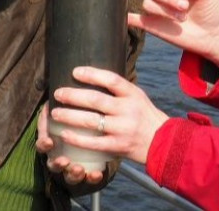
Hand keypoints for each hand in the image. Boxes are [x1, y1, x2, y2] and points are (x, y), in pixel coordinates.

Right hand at [36, 103, 104, 184]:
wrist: (94, 134)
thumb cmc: (76, 117)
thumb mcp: (66, 107)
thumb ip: (61, 101)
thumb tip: (57, 83)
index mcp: (53, 139)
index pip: (43, 144)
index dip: (44, 144)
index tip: (49, 142)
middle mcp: (60, 155)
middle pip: (53, 164)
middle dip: (57, 163)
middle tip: (64, 161)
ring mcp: (72, 165)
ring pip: (68, 174)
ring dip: (72, 173)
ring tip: (79, 169)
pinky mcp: (87, 171)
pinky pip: (88, 178)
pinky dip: (92, 177)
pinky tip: (97, 174)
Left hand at [51, 67, 168, 164]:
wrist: (163, 142)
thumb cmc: (145, 116)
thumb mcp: (137, 97)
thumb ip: (119, 90)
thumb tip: (92, 76)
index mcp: (132, 94)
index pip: (111, 80)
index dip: (92, 74)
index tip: (75, 71)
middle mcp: (127, 110)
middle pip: (95, 100)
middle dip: (73, 96)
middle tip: (57, 93)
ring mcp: (122, 129)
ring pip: (90, 121)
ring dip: (69, 116)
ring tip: (55, 113)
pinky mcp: (118, 146)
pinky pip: (93, 142)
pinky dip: (77, 138)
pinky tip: (64, 134)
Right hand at [129, 0, 218, 66]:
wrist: (212, 33)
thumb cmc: (210, 6)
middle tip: (185, 6)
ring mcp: (156, 10)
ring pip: (148, 4)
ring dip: (165, 11)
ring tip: (182, 18)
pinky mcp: (152, 25)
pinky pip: (135, 20)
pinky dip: (128, 17)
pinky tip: (124, 16)